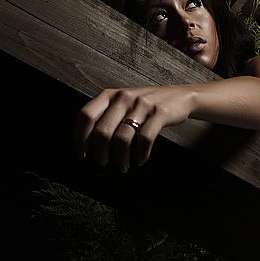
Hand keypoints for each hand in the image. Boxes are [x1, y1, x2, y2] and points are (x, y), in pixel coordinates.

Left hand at [75, 85, 193, 169]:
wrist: (179, 96)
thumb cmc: (146, 104)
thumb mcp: (123, 102)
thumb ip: (106, 114)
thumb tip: (89, 142)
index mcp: (109, 95)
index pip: (86, 116)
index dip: (80, 137)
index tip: (82, 153)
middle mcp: (123, 98)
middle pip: (102, 131)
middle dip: (100, 152)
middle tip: (102, 163)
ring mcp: (142, 105)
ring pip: (122, 138)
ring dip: (120, 158)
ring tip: (123, 166)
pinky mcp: (159, 113)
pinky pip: (145, 138)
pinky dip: (141, 154)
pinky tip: (141, 160)